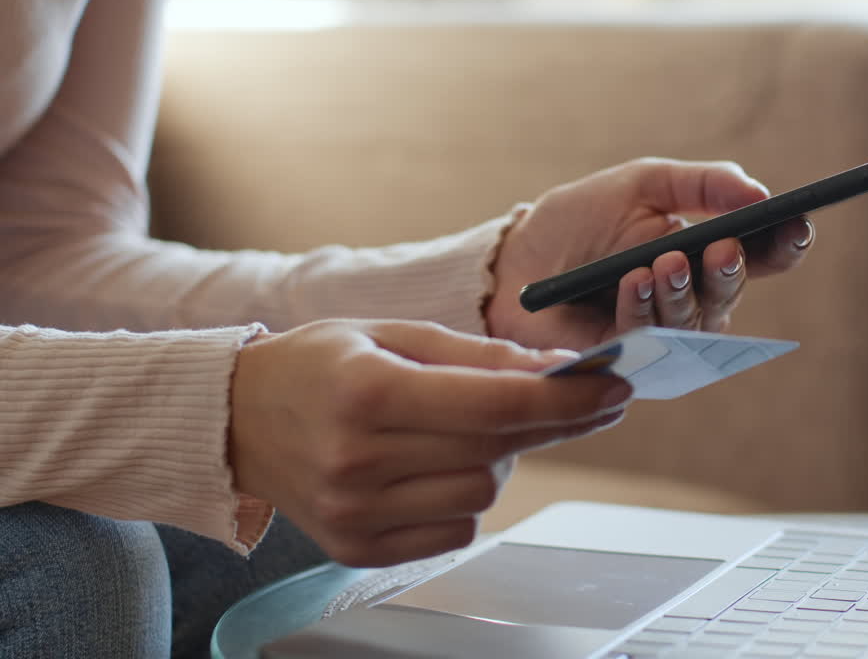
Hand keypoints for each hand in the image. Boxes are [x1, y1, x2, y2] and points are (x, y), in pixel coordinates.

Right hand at [228, 319, 630, 566]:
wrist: (236, 419)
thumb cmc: (321, 365)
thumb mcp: (395, 335)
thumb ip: (479, 355)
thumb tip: (559, 370)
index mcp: (367, 394)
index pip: (492, 406)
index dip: (564, 400)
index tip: (613, 388)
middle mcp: (358, 461)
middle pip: (496, 454)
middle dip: (547, 422)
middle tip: (574, 397)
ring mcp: (354, 514)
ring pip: (482, 496)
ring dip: (499, 460)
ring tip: (468, 429)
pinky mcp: (356, 549)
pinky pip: (453, 532)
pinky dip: (465, 499)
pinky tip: (439, 466)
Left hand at [486, 158, 813, 349]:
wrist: (514, 260)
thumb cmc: (578, 222)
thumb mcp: (642, 184)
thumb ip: (702, 185)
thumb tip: (757, 191)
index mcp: (705, 254)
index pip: (762, 256)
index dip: (786, 243)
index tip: (798, 223)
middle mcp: (692, 297)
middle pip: (731, 293)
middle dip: (731, 271)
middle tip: (725, 247)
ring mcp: (661, 333)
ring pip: (692, 320)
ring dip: (682, 290)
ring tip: (667, 260)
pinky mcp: (626, 358)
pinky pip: (645, 337)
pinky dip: (641, 306)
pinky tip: (634, 280)